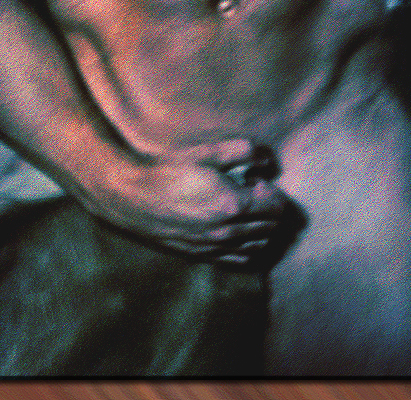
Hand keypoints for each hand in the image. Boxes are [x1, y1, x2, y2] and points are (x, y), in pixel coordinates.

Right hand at [75, 138, 289, 264]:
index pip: (276, 206)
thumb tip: (267, 160)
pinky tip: (241, 233)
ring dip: (264, 228)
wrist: (134, 197)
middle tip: (255, 192)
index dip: (273, 190)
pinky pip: (241, 259)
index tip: (256, 179)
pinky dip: (251, 247)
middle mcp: (228, 231)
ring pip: (260, 245)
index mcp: (232, 204)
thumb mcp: (206, 153)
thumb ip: (241, 152)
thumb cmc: (169, 171)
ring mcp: (216, 246)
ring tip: (248, 210)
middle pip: (272, 227)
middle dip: (272, 209)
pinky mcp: (204, 255)